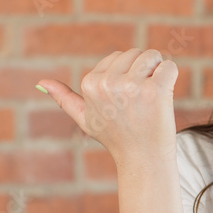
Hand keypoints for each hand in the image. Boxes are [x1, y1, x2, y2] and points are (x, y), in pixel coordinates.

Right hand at [36, 48, 178, 169]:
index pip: (118, 57)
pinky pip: (169, 66)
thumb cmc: (116, 138)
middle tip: (142, 100)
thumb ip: (65, 99)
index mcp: (90, 84)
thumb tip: (41, 82)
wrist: (143, 159)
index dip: (128, 75)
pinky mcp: (155, 90)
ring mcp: (131, 86)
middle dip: (144, 70)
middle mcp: (108, 83)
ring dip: (158, 72)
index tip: (127, 99)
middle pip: (136, 53)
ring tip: (153, 97)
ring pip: (153, 56)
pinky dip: (171, 77)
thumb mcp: (86, 119)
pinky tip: (165, 95)